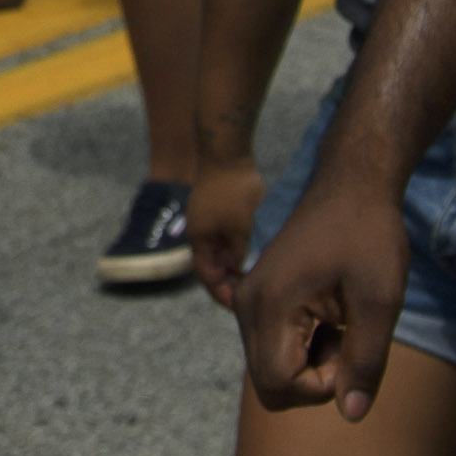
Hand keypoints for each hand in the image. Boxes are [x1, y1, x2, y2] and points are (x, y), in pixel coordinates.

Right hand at [187, 158, 264, 309]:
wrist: (225, 150)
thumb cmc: (234, 190)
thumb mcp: (242, 229)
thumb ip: (241, 255)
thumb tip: (244, 276)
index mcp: (200, 240)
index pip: (208, 278)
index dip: (224, 294)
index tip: (243, 304)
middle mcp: (198, 232)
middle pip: (212, 266)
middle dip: (230, 281)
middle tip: (253, 291)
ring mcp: (206, 219)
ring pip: (219, 251)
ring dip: (234, 264)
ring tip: (256, 272)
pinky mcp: (215, 208)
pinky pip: (224, 237)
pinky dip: (236, 247)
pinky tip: (255, 248)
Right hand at [233, 173, 410, 417]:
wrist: (351, 186)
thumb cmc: (369, 235)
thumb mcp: (380, 300)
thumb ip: (365, 360)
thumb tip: (352, 415)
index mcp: (270, 303)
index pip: (279, 384)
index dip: (322, 386)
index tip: (353, 350)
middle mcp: (245, 305)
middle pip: (269, 384)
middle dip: (314, 379)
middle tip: (348, 338)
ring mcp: (247, 300)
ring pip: (270, 369)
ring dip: (310, 364)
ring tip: (341, 323)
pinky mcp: (257, 297)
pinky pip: (272, 347)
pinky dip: (303, 347)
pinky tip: (329, 316)